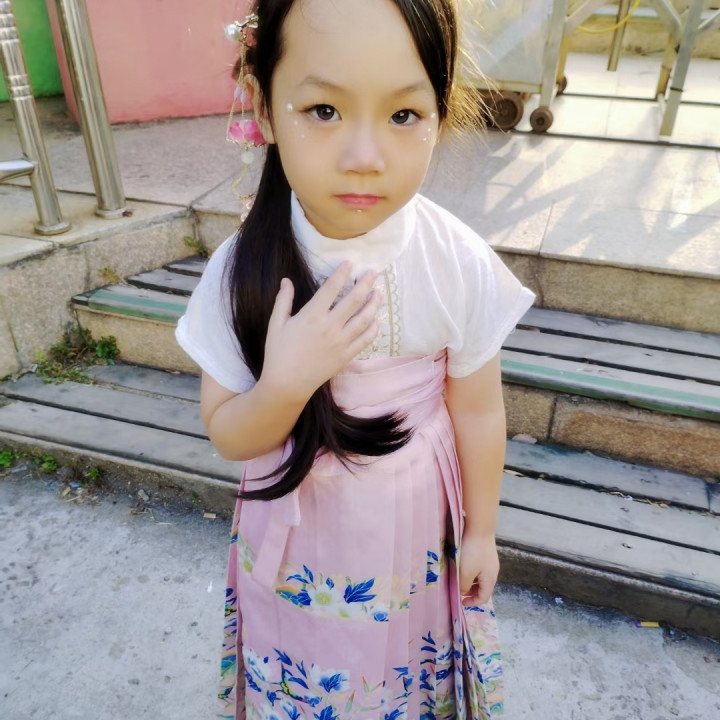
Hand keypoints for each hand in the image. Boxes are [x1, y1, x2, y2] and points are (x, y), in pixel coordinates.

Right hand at [260, 263, 381, 402]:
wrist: (287, 384)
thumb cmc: (278, 353)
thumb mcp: (276, 324)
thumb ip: (283, 301)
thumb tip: (287, 280)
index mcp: (312, 316)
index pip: (331, 288)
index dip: (342, 274)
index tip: (350, 263)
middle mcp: (330, 327)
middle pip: (354, 300)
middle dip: (365, 283)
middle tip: (373, 272)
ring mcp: (341, 342)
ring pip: (364, 319)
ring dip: (374, 304)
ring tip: (379, 292)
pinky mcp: (346, 356)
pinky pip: (364, 340)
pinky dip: (373, 329)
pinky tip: (377, 320)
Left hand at [459, 532, 498, 604]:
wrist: (479, 528)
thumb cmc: (472, 552)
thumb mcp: (465, 572)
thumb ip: (463, 585)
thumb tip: (463, 592)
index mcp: (490, 579)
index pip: (484, 598)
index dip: (472, 602)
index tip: (461, 602)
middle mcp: (493, 572)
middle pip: (483, 588)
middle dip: (470, 592)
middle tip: (459, 589)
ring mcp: (490, 562)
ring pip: (480, 577)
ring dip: (470, 581)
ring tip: (459, 578)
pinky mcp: (486, 553)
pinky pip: (479, 568)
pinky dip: (471, 572)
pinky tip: (463, 565)